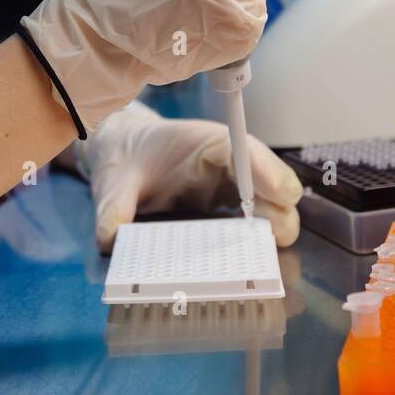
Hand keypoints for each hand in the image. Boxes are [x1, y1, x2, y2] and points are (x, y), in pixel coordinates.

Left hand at [76, 101, 302, 253]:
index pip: (245, 151)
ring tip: (274, 248)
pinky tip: (259, 251)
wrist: (124, 154)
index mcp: (204, 143)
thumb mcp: (113, 181)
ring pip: (267, 197)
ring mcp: (230, 182)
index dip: (265, 172)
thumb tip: (112, 239)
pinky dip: (260, 231)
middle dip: (278, 204)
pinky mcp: (227, 200)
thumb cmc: (126, 158)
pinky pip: (254, 213)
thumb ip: (113, 207)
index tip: (283, 195)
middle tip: (281, 234)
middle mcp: (226, 161)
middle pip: (266, 178)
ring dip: (274, 221)